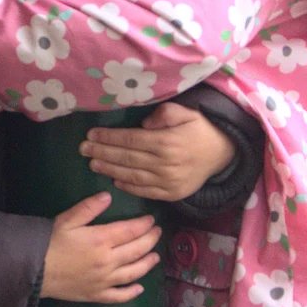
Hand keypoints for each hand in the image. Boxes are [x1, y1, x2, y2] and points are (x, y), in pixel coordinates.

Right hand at [41, 191, 160, 303]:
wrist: (33, 271)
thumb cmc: (49, 243)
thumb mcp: (67, 220)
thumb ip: (89, 208)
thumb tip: (108, 196)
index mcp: (101, 240)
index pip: (131, 230)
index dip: (144, 224)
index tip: (151, 220)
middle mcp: (108, 261)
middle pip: (137, 250)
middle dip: (150, 240)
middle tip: (157, 233)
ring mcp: (104, 280)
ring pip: (134, 272)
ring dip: (148, 264)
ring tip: (155, 257)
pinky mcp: (97, 295)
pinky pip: (119, 296)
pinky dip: (132, 292)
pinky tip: (140, 288)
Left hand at [79, 101, 235, 200]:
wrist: (224, 154)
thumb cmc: (201, 129)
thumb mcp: (187, 112)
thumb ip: (165, 114)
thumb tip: (143, 124)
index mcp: (166, 142)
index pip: (130, 139)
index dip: (108, 137)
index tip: (91, 134)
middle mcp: (165, 164)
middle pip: (126, 158)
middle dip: (102, 153)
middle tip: (83, 149)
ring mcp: (168, 181)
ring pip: (132, 176)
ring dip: (109, 170)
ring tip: (92, 164)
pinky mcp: (171, 194)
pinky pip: (145, 192)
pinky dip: (128, 187)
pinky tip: (114, 181)